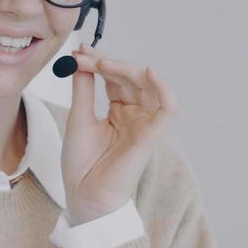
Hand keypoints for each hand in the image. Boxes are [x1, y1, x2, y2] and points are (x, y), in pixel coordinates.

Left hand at [61, 44, 177, 224]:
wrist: (83, 195)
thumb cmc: (82, 164)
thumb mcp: (79, 118)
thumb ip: (83, 89)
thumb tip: (80, 60)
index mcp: (118, 112)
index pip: (115, 78)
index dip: (99, 62)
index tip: (78, 52)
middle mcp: (134, 115)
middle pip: (131, 78)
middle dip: (108, 62)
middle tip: (85, 56)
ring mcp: (144, 124)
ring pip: (148, 86)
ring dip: (127, 69)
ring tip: (103, 63)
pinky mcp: (151, 136)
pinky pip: (168, 109)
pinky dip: (164, 89)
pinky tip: (149, 72)